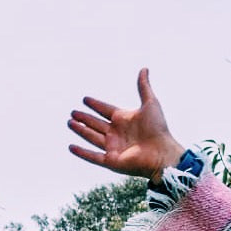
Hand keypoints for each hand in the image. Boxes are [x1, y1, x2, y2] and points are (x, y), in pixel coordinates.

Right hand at [68, 68, 183, 181]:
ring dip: (80, 130)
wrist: (161, 152)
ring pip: (91, 137)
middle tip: (73, 112)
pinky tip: (71, 146)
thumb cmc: (158, 129)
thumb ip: (144, 87)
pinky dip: (81, 152)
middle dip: (84, 118)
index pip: (105, 110)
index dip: (95, 105)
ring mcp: (112, 147)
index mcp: (123, 119)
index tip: (85, 99)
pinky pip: (92, 156)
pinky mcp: (110, 161)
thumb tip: (144, 68)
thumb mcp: (150, 103)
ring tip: (69, 122)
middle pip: (96, 124)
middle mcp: (116, 133)